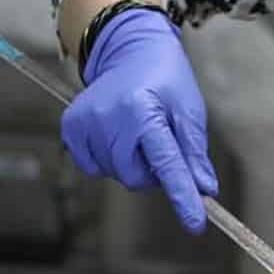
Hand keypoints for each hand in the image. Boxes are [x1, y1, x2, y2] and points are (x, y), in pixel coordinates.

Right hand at [61, 8, 217, 232]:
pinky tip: (118, 135)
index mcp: (143, 110)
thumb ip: (194, 152)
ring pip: (115, 173)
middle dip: (153, 172)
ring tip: (139, 131)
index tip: (196, 224)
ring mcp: (85, 122)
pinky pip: (93, 166)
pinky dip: (110, 159)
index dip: (182, 196)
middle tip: (161, 145)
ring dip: (132, 164)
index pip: (166, 164)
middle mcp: (109, 117)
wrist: (130, 49)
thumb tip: (203, 188)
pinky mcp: (70, 127)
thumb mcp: (189, 110)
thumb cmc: (166, 79)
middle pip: (135, 177)